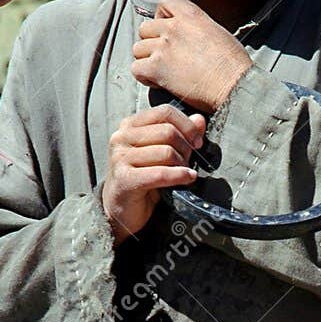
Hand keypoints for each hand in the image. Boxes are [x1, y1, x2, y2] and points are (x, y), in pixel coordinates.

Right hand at [102, 104, 204, 242]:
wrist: (121, 209)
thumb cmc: (143, 179)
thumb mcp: (162, 153)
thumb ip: (180, 134)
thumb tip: (199, 120)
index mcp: (130, 125)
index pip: (164, 112)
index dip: (187, 125)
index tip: (197, 142)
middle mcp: (121, 137)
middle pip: (168, 131)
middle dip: (186, 147)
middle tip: (190, 161)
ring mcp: (120, 157)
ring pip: (166, 152)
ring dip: (183, 164)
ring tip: (185, 173)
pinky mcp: (124, 178)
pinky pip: (160, 173)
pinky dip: (179, 176)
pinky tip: (188, 178)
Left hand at [130, 0, 251, 111]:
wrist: (233, 85)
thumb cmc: (233, 64)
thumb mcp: (217, 31)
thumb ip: (196, 26)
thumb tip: (189, 35)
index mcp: (190, 14)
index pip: (163, 1)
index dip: (161, 16)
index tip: (166, 29)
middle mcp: (173, 27)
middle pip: (145, 29)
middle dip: (152, 42)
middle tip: (166, 57)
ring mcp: (163, 46)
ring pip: (138, 49)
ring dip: (147, 60)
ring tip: (164, 71)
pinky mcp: (156, 68)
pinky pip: (136, 69)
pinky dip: (145, 77)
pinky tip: (159, 82)